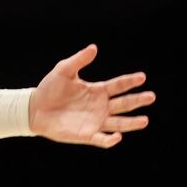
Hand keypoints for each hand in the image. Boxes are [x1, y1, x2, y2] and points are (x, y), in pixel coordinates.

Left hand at [28, 44, 153, 147]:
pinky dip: (111, 139)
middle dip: (137, 100)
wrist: (34, 109)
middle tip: (151, 96)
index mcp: (97, 91)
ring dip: (131, 123)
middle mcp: (100, 107)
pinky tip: (118, 136)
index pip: (118, 86)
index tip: (142, 77)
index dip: (130, 81)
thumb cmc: (49, 89)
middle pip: (123, 104)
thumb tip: (94, 47)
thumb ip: (79, 60)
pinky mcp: (87, 135)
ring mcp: (95, 121)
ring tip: (145, 120)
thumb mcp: (63, 71)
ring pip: (119, 123)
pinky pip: (102, 139)